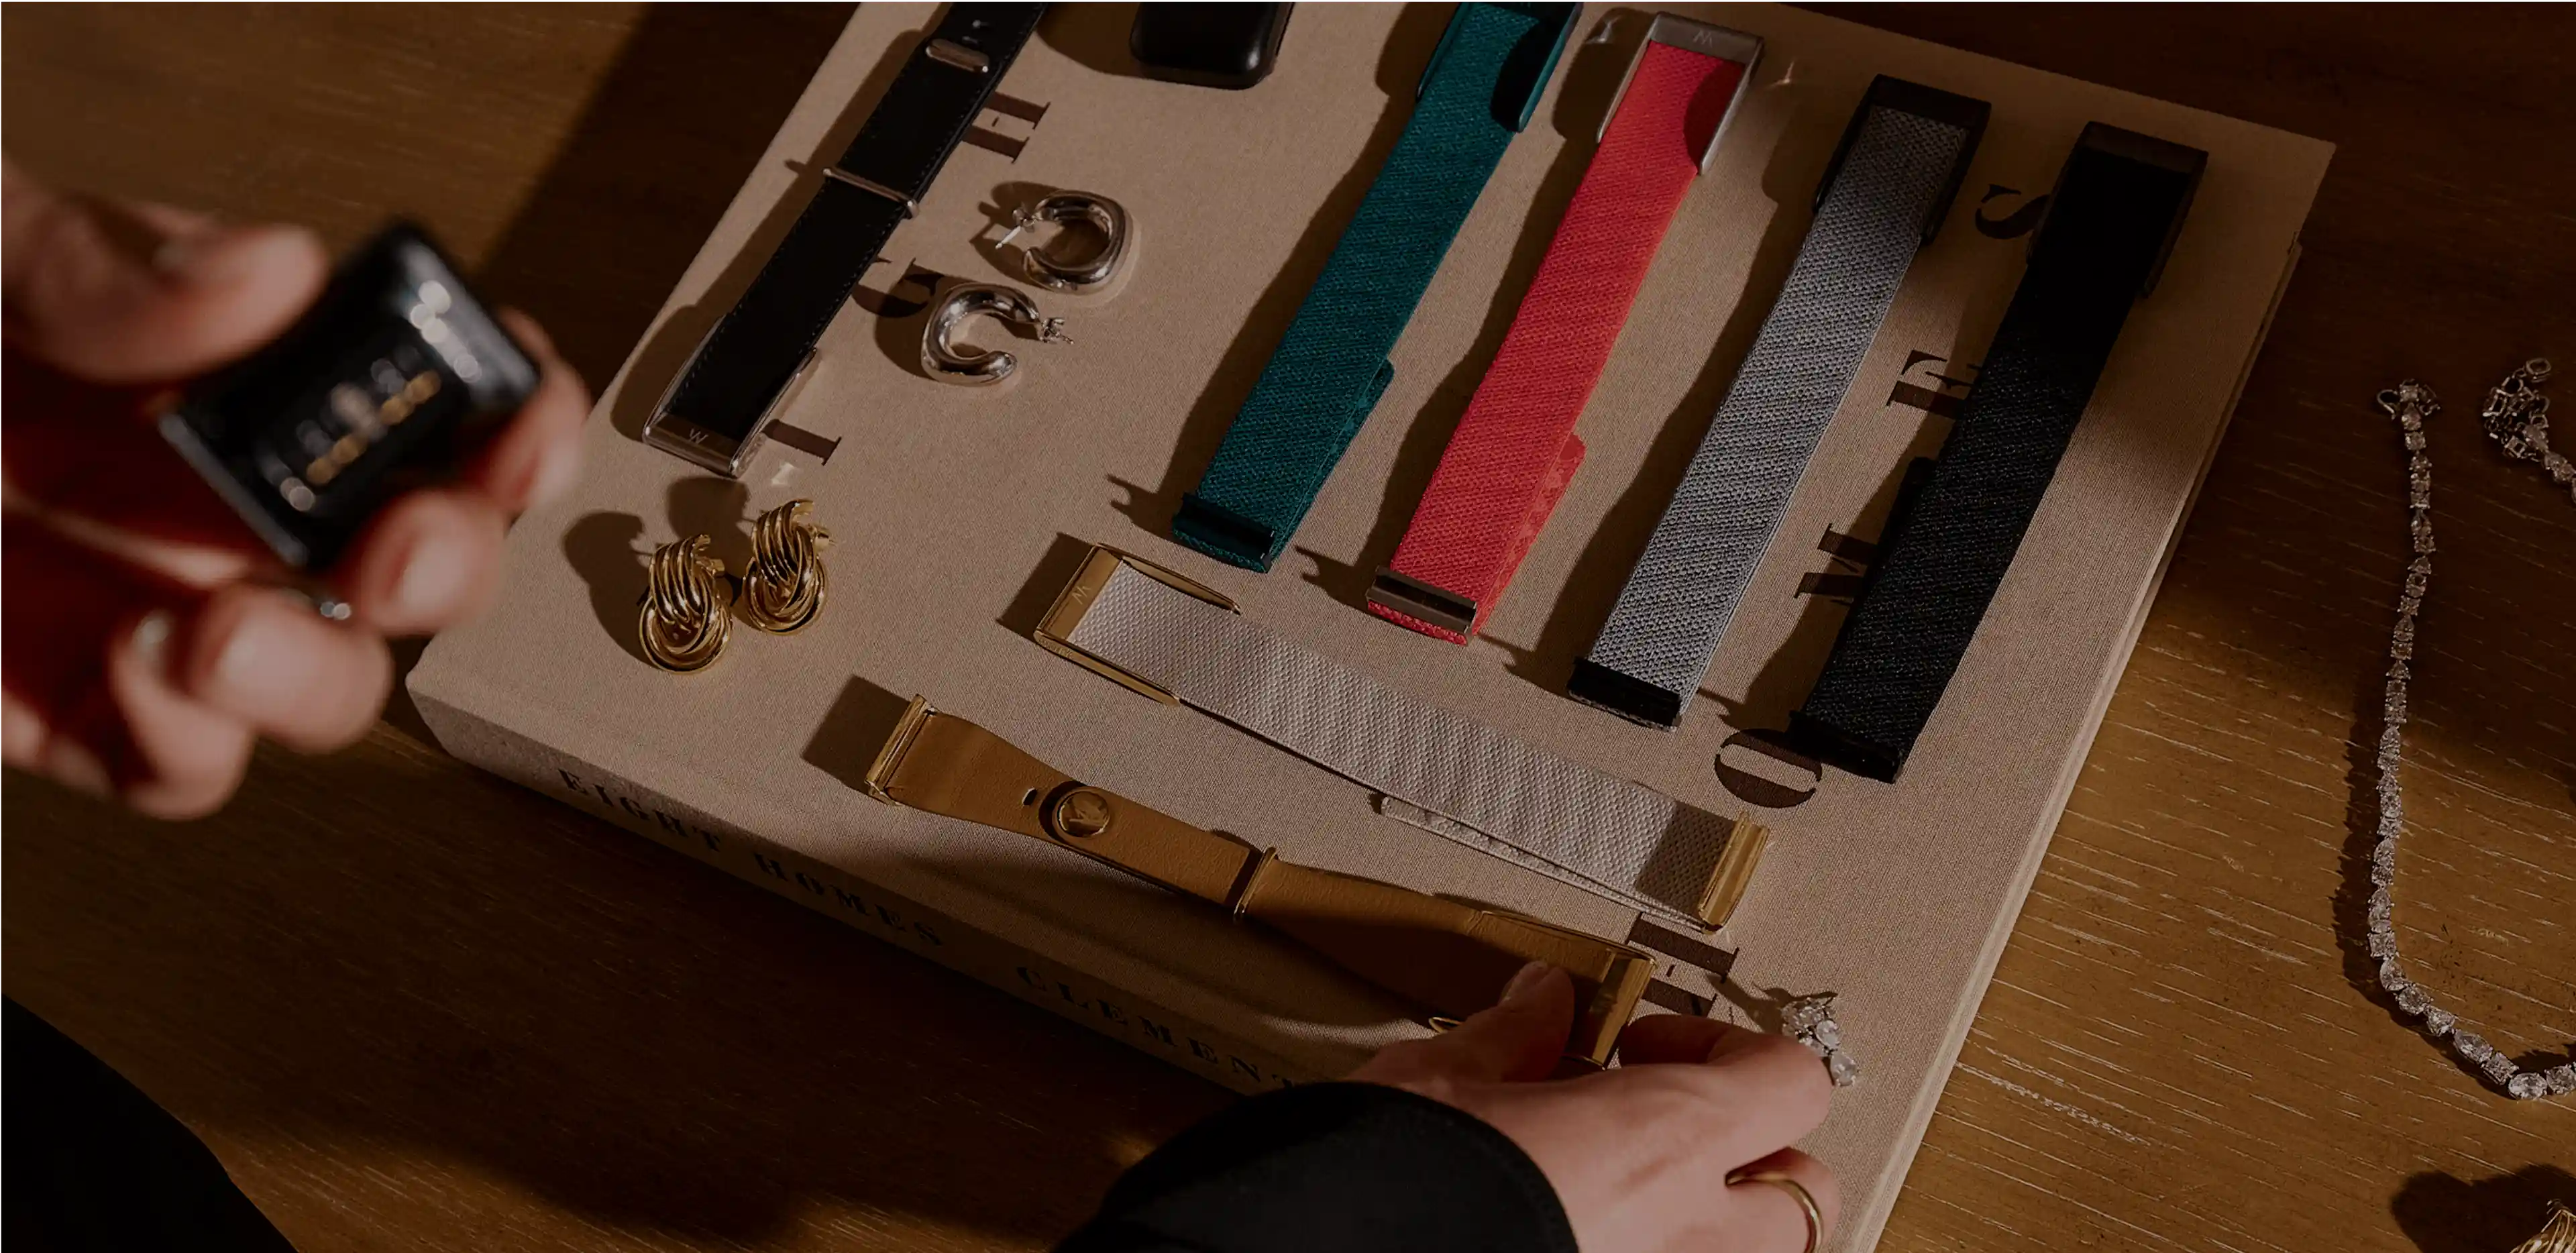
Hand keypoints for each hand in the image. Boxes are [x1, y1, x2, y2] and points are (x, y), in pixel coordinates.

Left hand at [0, 155, 589, 817]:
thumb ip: (93, 258)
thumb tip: (270, 275)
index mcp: (202, 349)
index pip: (412, 385)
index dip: (503, 409)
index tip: (510, 422)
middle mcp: (191, 482)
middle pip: (407, 553)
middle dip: (437, 560)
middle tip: (389, 547)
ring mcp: (125, 600)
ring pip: (320, 680)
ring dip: (314, 676)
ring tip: (220, 632)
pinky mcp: (39, 706)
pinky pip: (172, 765)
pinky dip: (187, 749)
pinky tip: (137, 688)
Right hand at [1353, 964, 1838, 1252]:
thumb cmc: (1406, 1181)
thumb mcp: (1447, 1078)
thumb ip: (1514, 1035)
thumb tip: (1540, 998)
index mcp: (1664, 1141)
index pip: (1791, 1080)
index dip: (1734, 1047)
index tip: (1652, 1043)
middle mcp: (1689, 1233)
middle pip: (1804, 1192)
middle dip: (1754, 1155)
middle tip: (1670, 1123)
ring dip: (1720, 1218)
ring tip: (1639, 1189)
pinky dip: (1657, 1249)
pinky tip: (1587, 1228)